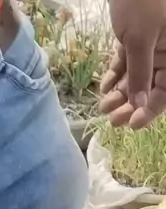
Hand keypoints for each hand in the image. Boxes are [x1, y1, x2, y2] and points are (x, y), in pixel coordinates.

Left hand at [101, 0, 165, 127]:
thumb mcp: (140, 39)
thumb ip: (140, 75)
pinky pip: (129, 60)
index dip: (151, 110)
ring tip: (103, 106)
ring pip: (138, 75)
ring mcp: (154, 42)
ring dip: (121, 92)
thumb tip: (140, 107)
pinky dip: (117, 73)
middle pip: (152, 86)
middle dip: (132, 104)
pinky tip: (104, 86)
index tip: (131, 124)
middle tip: (112, 119)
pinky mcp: (138, 34)